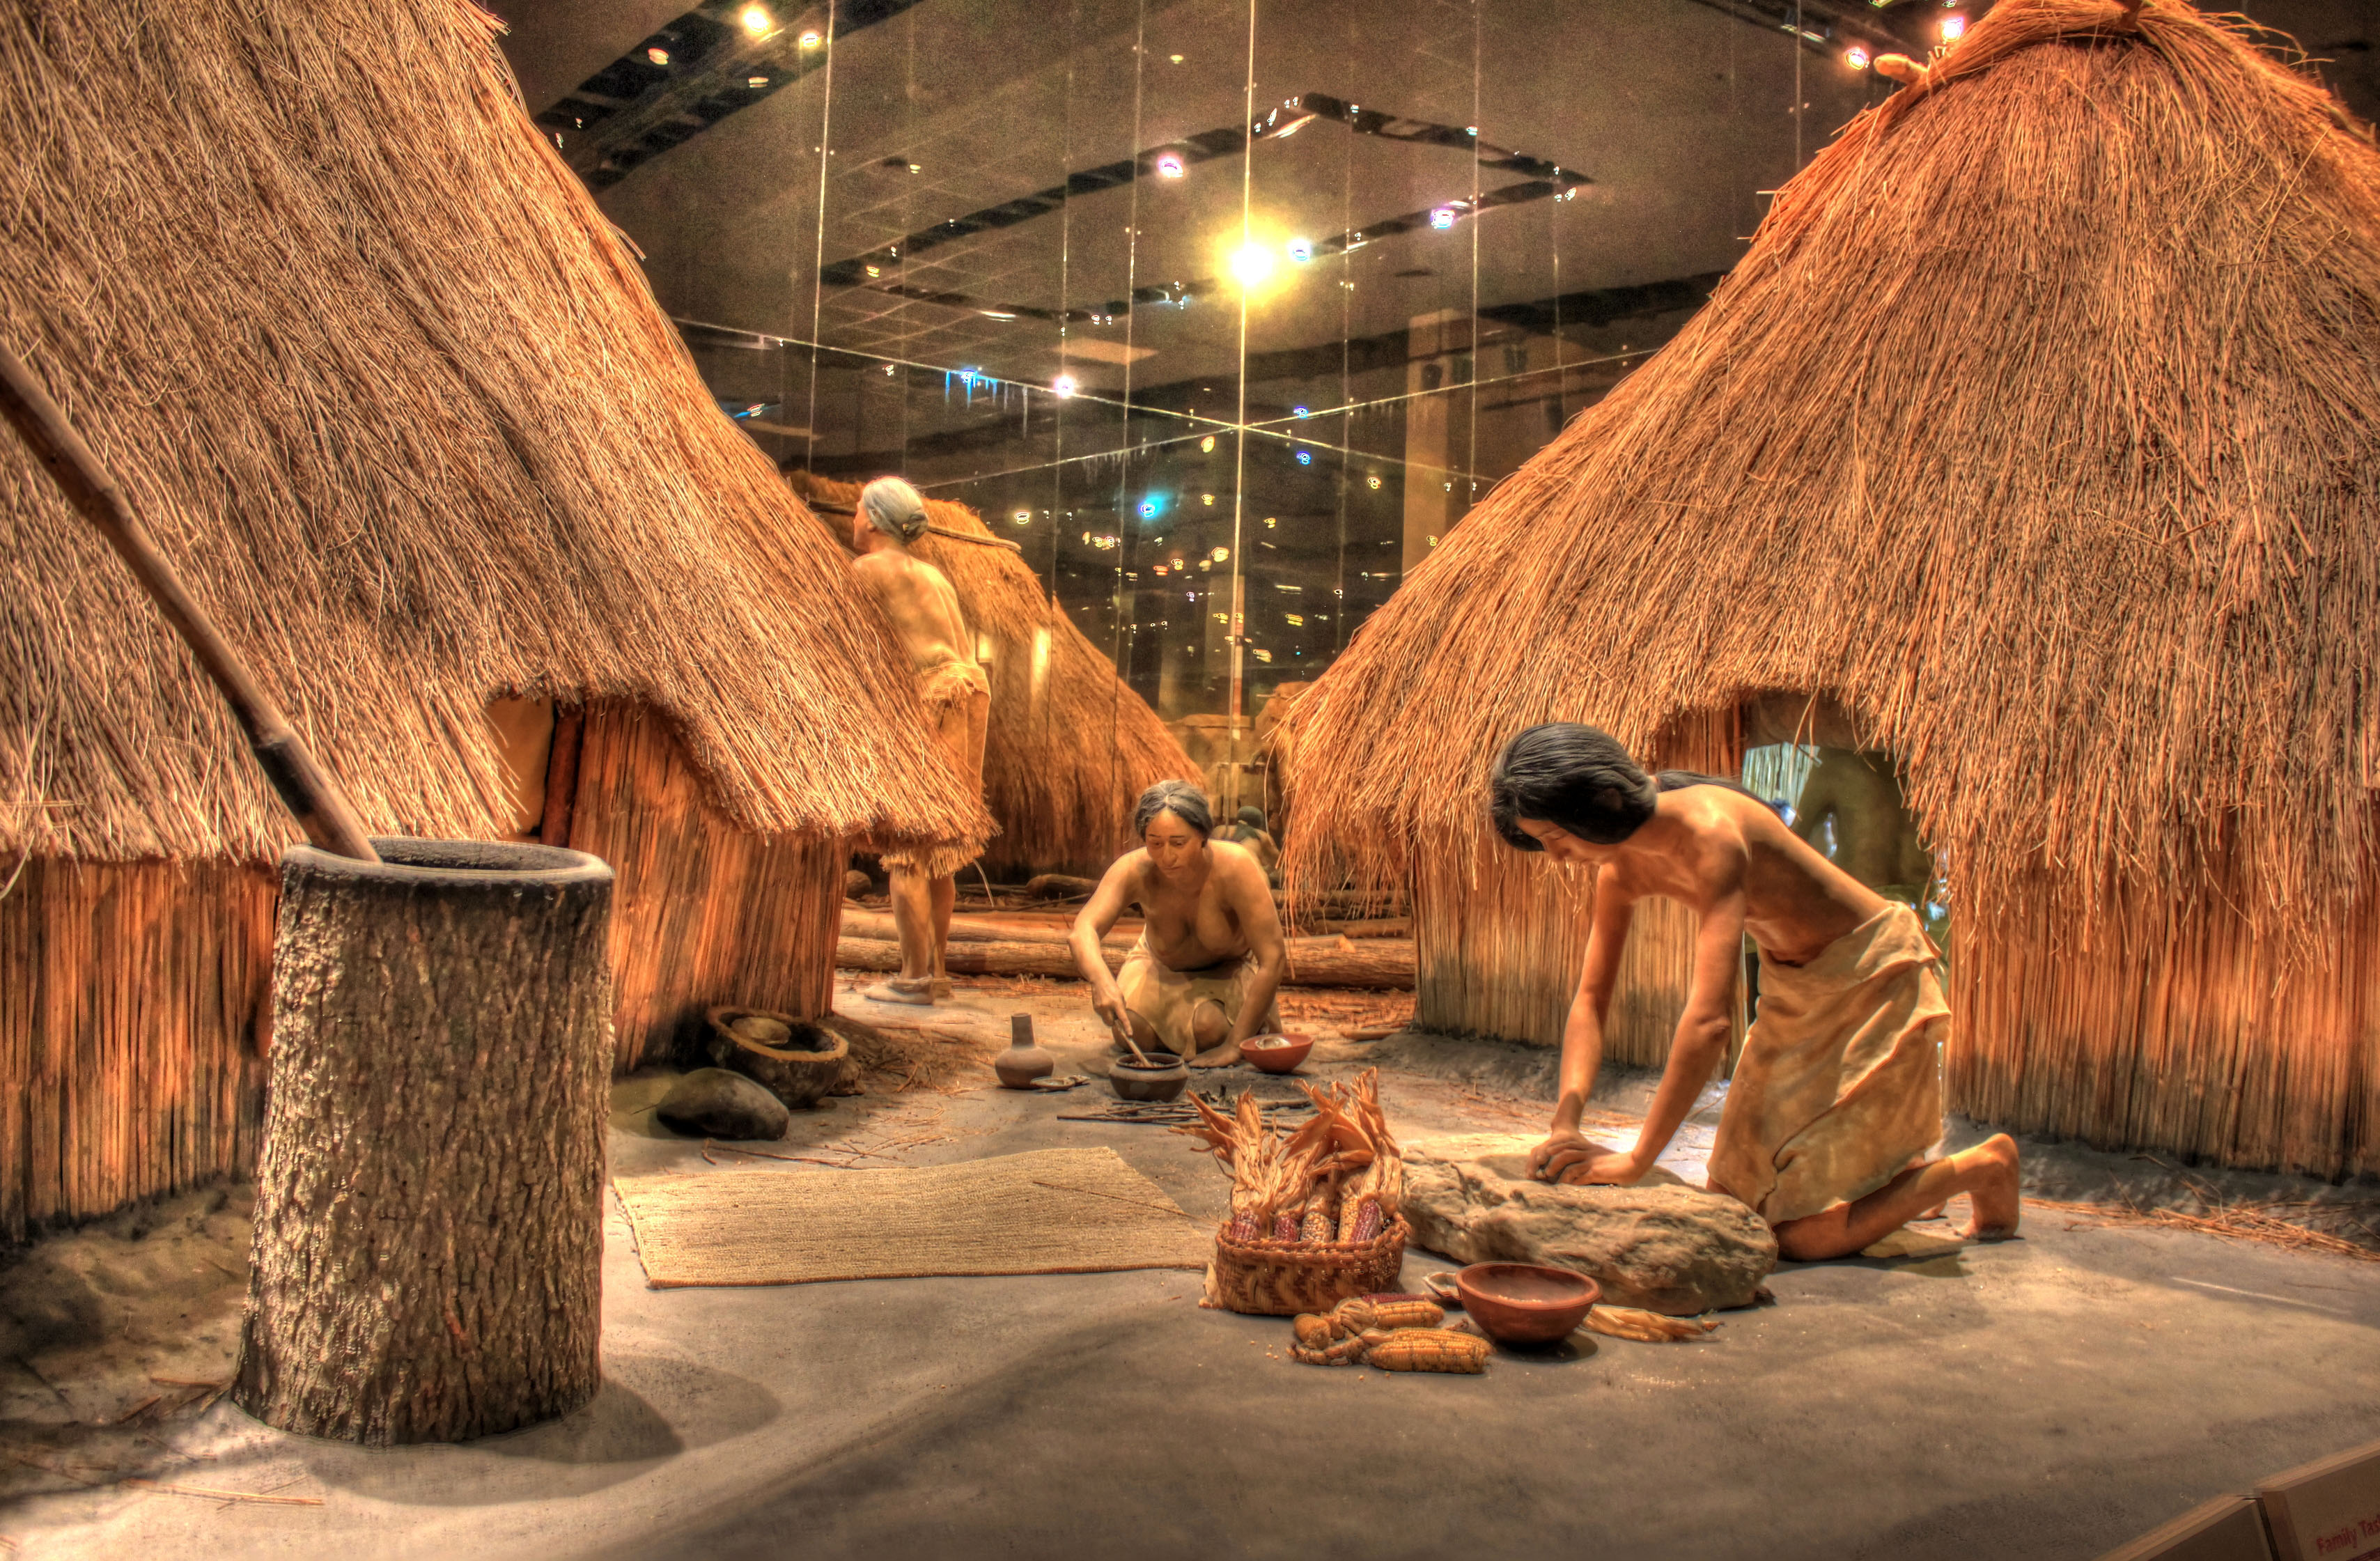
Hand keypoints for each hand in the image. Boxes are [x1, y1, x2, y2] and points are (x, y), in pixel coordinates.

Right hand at [1091, 989, 1130, 1044]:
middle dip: (1113, 1021)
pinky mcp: (1095, 1008)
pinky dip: (1104, 1012)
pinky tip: (1104, 1003)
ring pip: (1106, 1020)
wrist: (1099, 980)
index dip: (1127, 1027)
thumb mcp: (1120, 996)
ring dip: (1108, 1016)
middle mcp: (1107, 1006)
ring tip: (1108, 1004)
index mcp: (1116, 1003)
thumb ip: (1121, 1008)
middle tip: (1115, 1013)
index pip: (1123, 1018)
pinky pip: (1101, 1015)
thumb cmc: (1112, 988)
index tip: (1130, 1035)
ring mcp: (1099, 1008)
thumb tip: (1119, 1018)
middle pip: (1111, 1023)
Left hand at [1530, 1133, 1644, 1186]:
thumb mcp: (1604, 1158)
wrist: (1635, 1164)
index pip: (1570, 1143)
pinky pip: (1578, 1175)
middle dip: (1552, 1158)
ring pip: (1568, 1162)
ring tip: (1549, 1176)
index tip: (1546, 1152)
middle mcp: (1589, 1152)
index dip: (1556, 1147)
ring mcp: (1592, 1161)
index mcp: (1591, 1147)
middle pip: (1565, 1151)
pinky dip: (1569, 1181)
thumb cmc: (1621, 1164)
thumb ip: (1594, 1160)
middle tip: (1544, 1168)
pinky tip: (1563, 1186)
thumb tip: (1586, 1168)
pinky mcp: (1595, 1171)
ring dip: (1556, 1169)